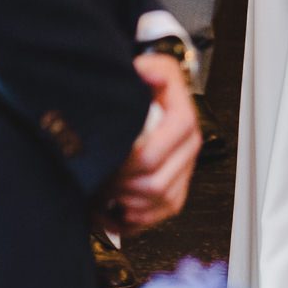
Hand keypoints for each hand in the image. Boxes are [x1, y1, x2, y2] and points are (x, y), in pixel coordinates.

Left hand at [101, 54, 198, 235]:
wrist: (150, 101)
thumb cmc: (146, 89)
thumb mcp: (149, 68)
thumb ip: (149, 69)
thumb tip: (145, 72)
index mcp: (184, 123)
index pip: (152, 156)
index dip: (126, 166)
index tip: (107, 159)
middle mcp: (189, 150)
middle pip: (154, 185)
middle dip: (120, 186)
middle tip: (97, 177)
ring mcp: (183, 174)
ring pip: (155, 203)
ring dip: (123, 202)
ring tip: (100, 190)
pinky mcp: (174, 194)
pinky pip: (156, 217)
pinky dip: (129, 219)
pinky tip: (108, 208)